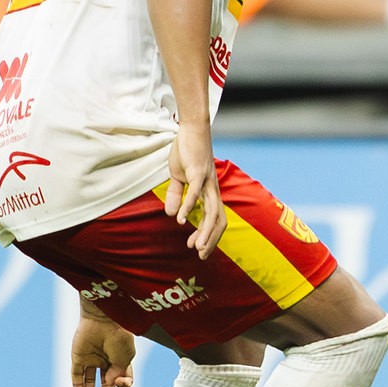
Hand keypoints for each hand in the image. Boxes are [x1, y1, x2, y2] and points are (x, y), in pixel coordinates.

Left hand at [71, 306, 135, 386]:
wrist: (103, 320)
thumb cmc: (118, 338)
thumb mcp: (126, 360)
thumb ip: (120, 375)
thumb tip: (112, 385)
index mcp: (121, 359)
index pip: (122, 378)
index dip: (123, 385)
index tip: (121, 385)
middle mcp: (107, 360)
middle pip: (105, 383)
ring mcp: (92, 359)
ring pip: (89, 381)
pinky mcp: (78, 358)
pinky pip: (77, 375)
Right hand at [164, 120, 224, 258]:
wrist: (191, 130)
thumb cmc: (187, 152)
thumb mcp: (178, 178)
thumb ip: (175, 196)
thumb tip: (169, 214)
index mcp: (209, 192)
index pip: (214, 219)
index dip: (207, 235)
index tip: (195, 248)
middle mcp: (213, 190)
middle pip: (218, 220)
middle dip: (210, 240)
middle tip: (200, 256)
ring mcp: (207, 181)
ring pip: (211, 211)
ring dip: (203, 231)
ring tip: (195, 246)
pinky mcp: (199, 171)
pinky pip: (195, 193)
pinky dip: (188, 207)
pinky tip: (179, 219)